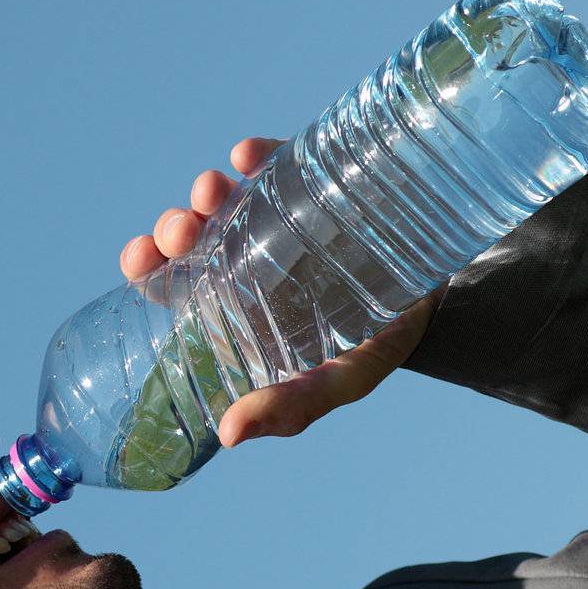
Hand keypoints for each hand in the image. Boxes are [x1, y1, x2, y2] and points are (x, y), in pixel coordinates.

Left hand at [119, 136, 446, 447]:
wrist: (445, 292)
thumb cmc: (380, 345)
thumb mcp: (340, 381)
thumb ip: (291, 408)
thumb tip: (228, 435)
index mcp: (236, 306)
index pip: (173, 285)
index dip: (148, 269)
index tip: (142, 260)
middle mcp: (245, 257)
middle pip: (191, 238)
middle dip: (175, 227)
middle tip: (185, 229)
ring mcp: (275, 214)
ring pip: (223, 196)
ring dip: (206, 191)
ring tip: (215, 191)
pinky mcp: (310, 176)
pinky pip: (274, 158)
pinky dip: (255, 154)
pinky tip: (248, 156)